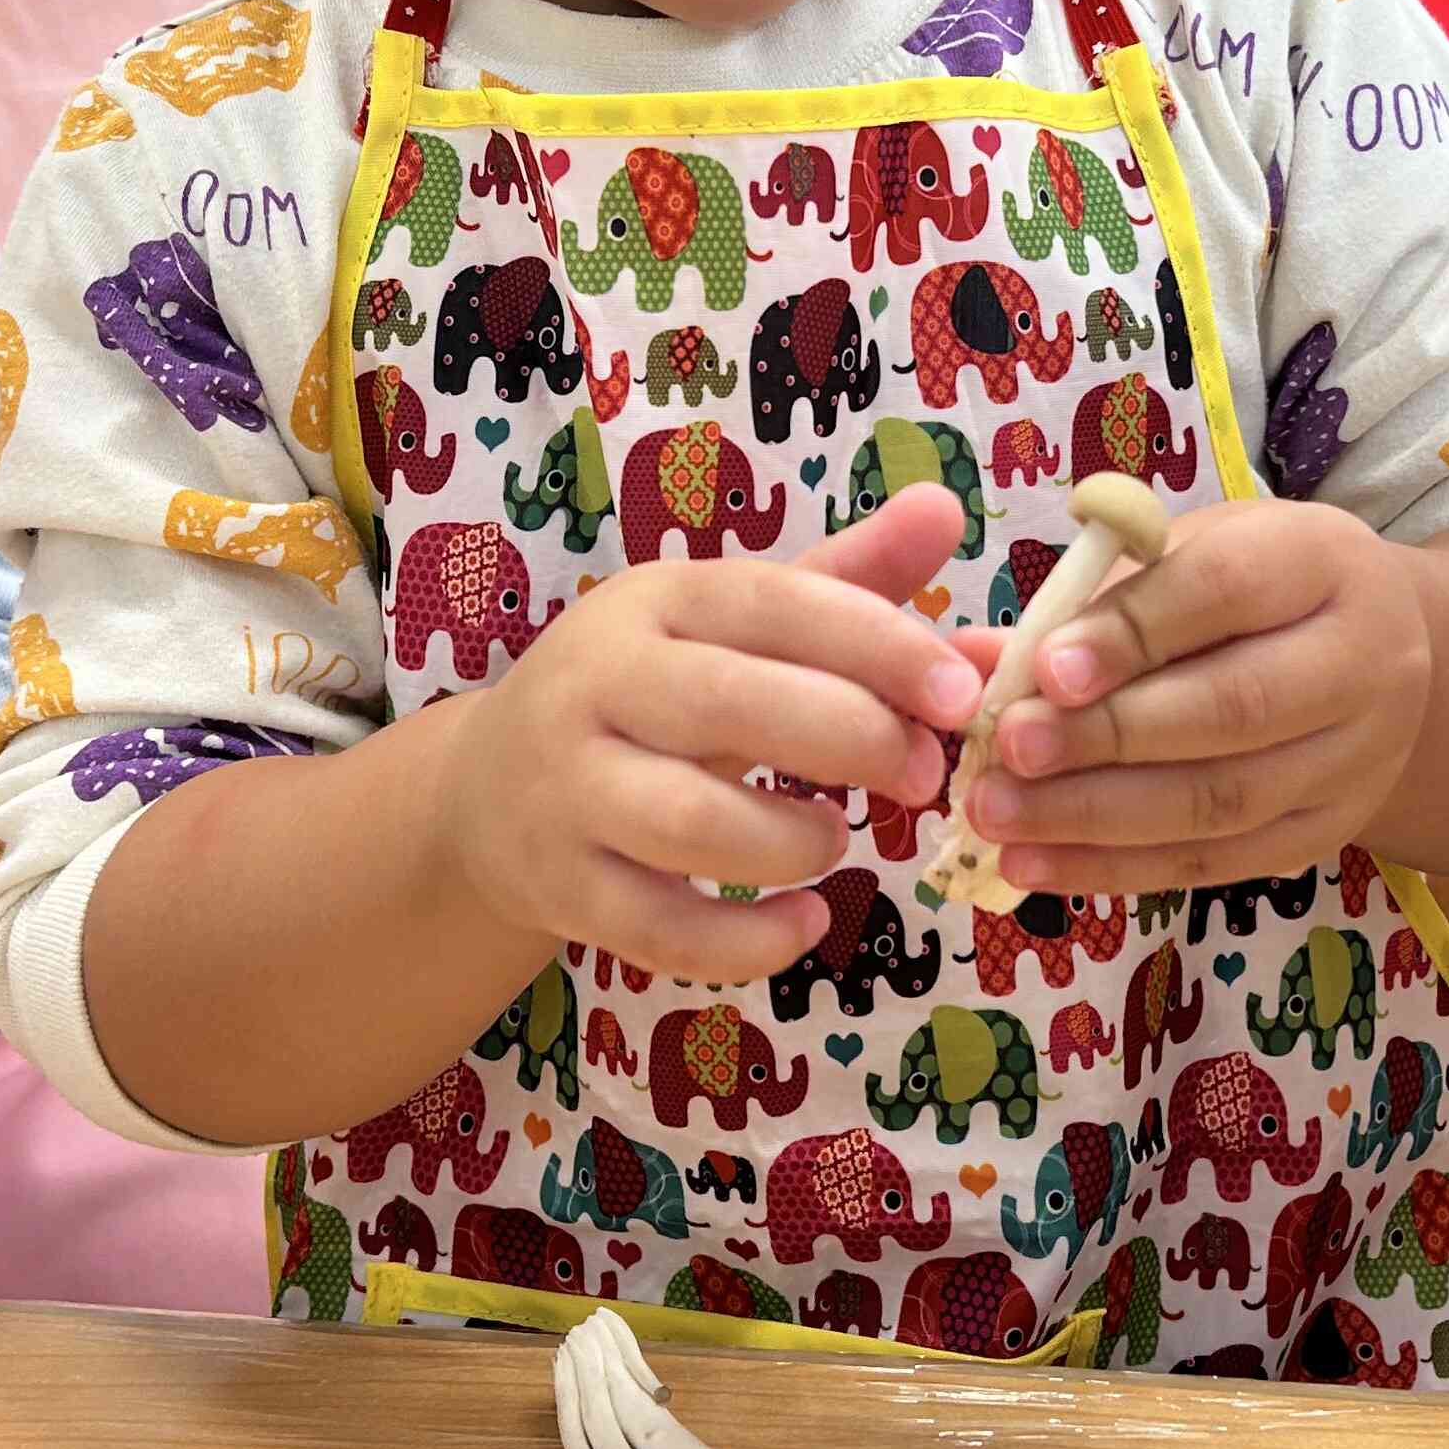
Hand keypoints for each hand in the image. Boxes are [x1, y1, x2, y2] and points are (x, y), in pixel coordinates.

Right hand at [452, 482, 979, 982]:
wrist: (487, 792)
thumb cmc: (649, 698)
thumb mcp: (730, 628)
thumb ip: (843, 582)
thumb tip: (946, 506)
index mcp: (654, 603)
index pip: (771, 603)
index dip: (877, 644)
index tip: (961, 692)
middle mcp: (597, 684)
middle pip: (728, 705)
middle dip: (851, 739)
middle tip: (925, 775)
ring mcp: (569, 791)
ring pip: (688, 823)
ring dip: (793, 840)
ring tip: (836, 838)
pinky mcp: (562, 888)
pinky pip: (659, 929)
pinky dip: (746, 941)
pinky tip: (803, 923)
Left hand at [964, 500, 1433, 897]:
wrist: (1385, 662)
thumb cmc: (1255, 593)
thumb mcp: (1188, 557)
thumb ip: (1089, 602)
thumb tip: (970, 659)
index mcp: (1321, 563)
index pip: (1226, 591)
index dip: (1133, 633)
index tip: (1047, 668)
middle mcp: (1360, 663)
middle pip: (1233, 709)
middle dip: (1108, 737)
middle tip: (1010, 750)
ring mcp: (1352, 761)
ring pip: (1222, 801)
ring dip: (1098, 817)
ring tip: (999, 816)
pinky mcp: (1324, 835)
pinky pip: (1216, 863)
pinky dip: (1117, 870)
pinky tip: (1035, 865)